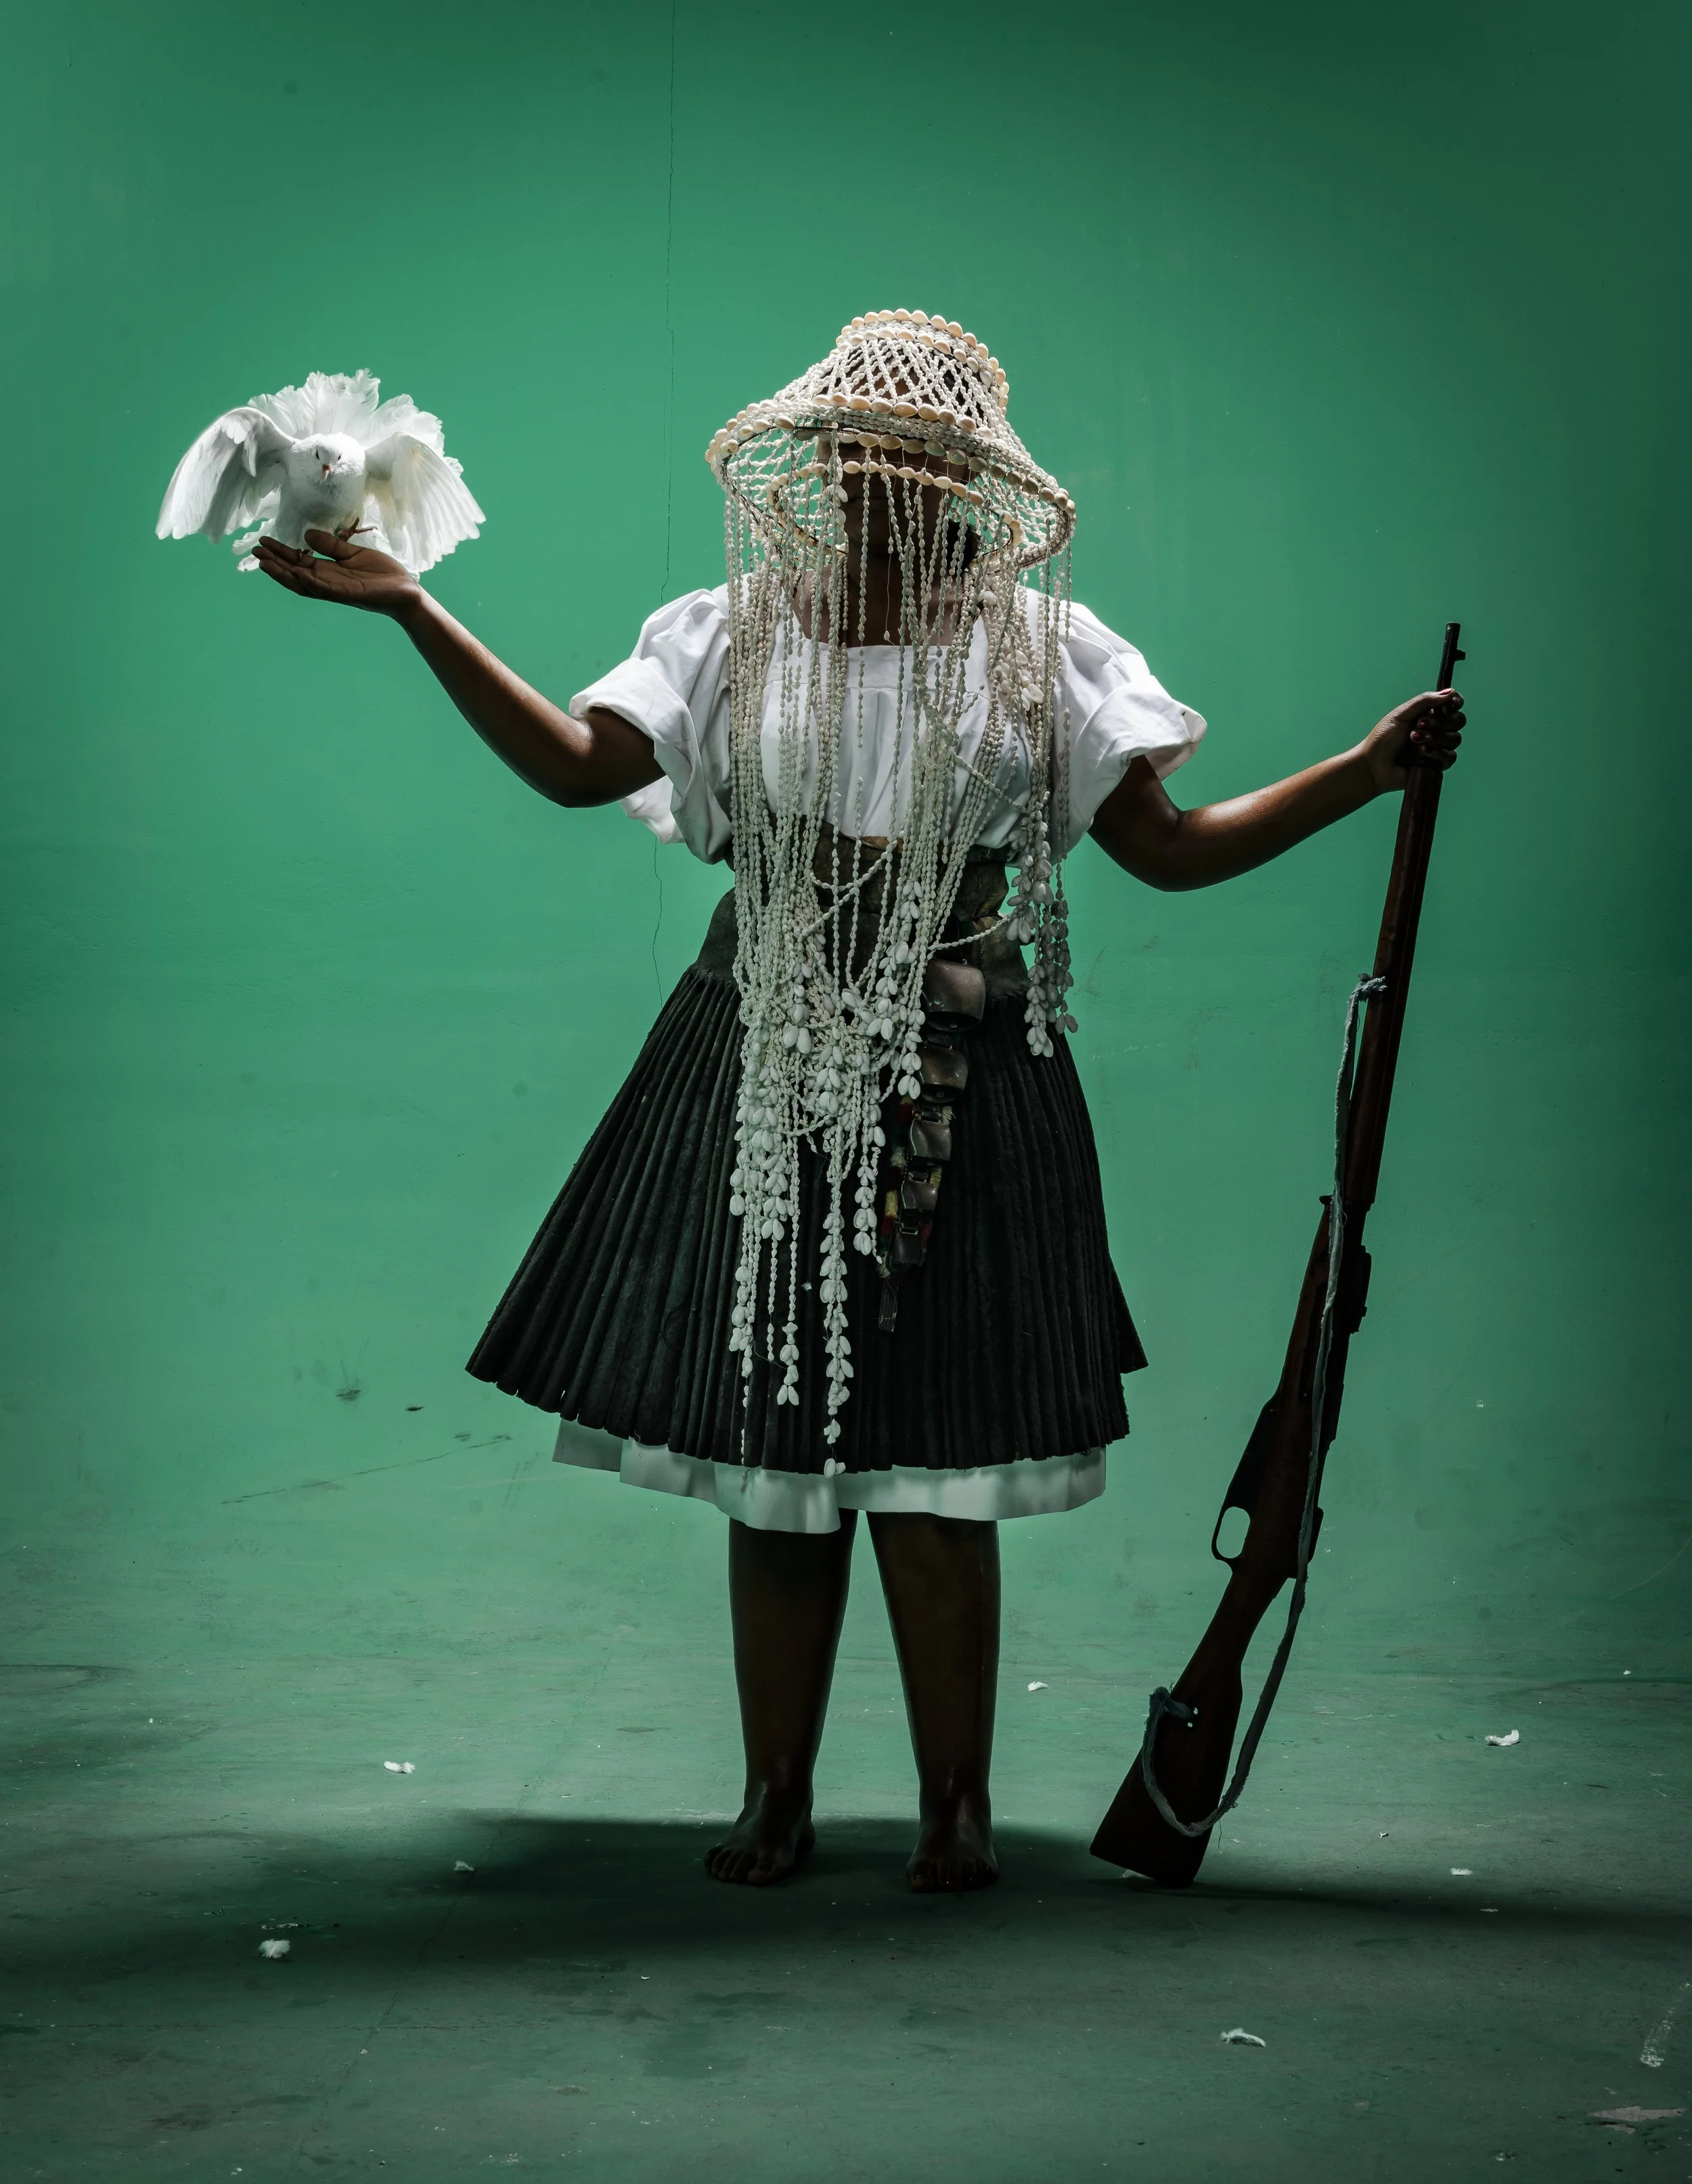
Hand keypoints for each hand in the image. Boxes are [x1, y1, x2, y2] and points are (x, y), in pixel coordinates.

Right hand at [251, 529, 421, 617]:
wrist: (405, 590)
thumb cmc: (382, 574)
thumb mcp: (353, 553)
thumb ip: (331, 545)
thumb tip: (306, 534)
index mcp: (328, 572)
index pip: (298, 562)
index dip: (280, 553)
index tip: (263, 542)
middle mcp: (327, 583)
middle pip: (294, 574)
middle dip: (275, 563)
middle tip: (255, 552)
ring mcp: (336, 590)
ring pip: (303, 584)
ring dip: (284, 574)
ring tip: (265, 563)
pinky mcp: (348, 595)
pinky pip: (324, 589)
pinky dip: (309, 581)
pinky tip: (296, 572)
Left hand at [1361, 688, 1464, 792]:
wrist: (1373, 765)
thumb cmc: (1382, 739)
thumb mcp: (1401, 714)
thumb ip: (1425, 701)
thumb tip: (1450, 692)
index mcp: (1428, 714)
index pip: (1453, 705)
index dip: (1455, 703)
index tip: (1448, 705)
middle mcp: (1436, 730)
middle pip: (1458, 721)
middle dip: (1440, 721)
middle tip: (1419, 724)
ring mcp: (1438, 748)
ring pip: (1455, 739)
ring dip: (1435, 737)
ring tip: (1413, 739)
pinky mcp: (1437, 765)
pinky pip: (1450, 757)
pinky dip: (1437, 753)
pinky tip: (1423, 752)